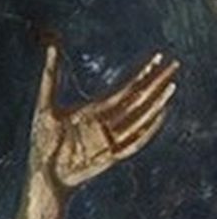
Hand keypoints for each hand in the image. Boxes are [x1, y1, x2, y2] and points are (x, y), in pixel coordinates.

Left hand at [15, 41, 178, 218]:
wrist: (43, 173)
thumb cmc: (42, 141)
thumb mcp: (45, 105)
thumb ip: (50, 76)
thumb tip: (51, 46)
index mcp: (94, 111)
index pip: (124, 88)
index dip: (141, 73)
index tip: (158, 57)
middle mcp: (107, 123)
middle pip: (137, 99)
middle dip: (155, 82)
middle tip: (175, 65)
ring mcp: (111, 139)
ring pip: (139, 118)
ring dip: (155, 103)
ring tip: (170, 86)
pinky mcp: (111, 156)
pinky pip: (134, 142)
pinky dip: (147, 130)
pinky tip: (159, 115)